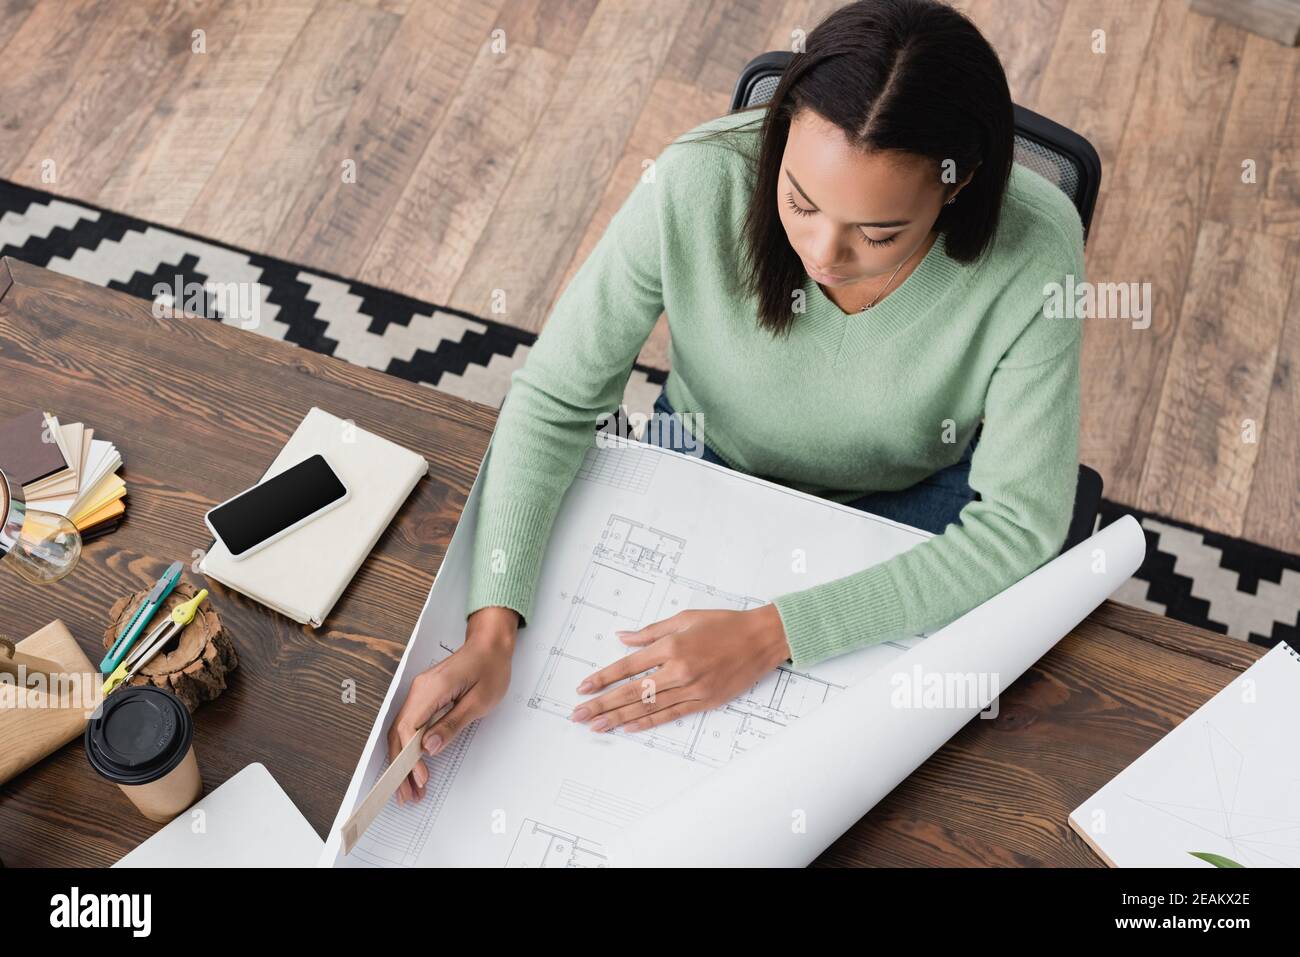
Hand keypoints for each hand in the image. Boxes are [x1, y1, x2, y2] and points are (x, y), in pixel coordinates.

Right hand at [387, 605, 517, 804]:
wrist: (490, 644)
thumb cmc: (490, 668)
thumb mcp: (478, 701)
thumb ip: (452, 724)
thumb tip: (430, 747)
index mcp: (431, 689)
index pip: (409, 729)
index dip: (410, 758)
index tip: (419, 778)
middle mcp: (419, 690)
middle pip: (399, 733)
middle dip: (400, 767)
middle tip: (407, 795)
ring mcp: (419, 693)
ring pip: (402, 732)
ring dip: (402, 761)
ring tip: (409, 789)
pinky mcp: (424, 697)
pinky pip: (410, 724)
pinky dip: (409, 747)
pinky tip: (414, 765)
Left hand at [569, 606, 790, 733]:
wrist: (762, 638)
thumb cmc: (724, 624)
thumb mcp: (684, 618)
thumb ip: (650, 632)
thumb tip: (622, 638)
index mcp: (672, 646)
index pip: (627, 667)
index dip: (602, 678)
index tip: (583, 687)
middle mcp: (679, 671)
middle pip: (631, 692)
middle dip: (602, 704)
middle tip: (578, 715)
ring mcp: (692, 690)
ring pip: (648, 708)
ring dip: (619, 718)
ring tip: (596, 726)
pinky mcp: (705, 702)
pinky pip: (671, 715)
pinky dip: (648, 723)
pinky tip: (629, 728)